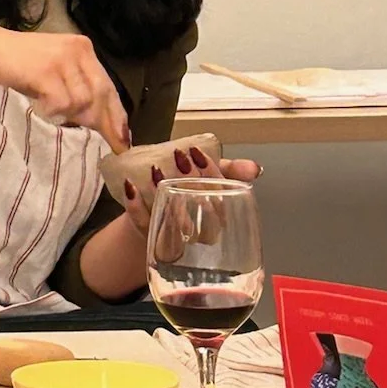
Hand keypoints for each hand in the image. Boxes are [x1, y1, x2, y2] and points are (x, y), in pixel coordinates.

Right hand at [0, 28, 129, 150]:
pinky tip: (41, 106)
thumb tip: (99, 122)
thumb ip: (77, 88)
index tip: (124, 138)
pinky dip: (53, 111)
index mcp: (83, 48)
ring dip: (70, 115)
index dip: (117, 114)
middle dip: (105, 124)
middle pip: (101, 95)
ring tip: (53, 111)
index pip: (108, 86)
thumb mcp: (54, 71)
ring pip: (82, 102)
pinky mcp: (46, 71)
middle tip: (110, 146)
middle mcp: (78, 51)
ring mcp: (62, 60)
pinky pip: (61, 103)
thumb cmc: (18, 63)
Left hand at [123, 150, 263, 243]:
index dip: (211, 173)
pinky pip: (142, 223)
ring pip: (169, 216)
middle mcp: (197, 228)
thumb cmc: (190, 196)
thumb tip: (256, 168)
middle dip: (187, 179)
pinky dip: (135, 205)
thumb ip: (230, 171)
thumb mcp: (209, 179)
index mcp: (215, 213)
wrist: (159, 220)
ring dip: (161, 192)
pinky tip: (130, 186)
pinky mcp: (148, 235)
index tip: (197, 152)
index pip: (219, 194)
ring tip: (155, 170)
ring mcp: (172, 234)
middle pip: (195, 205)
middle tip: (178, 156)